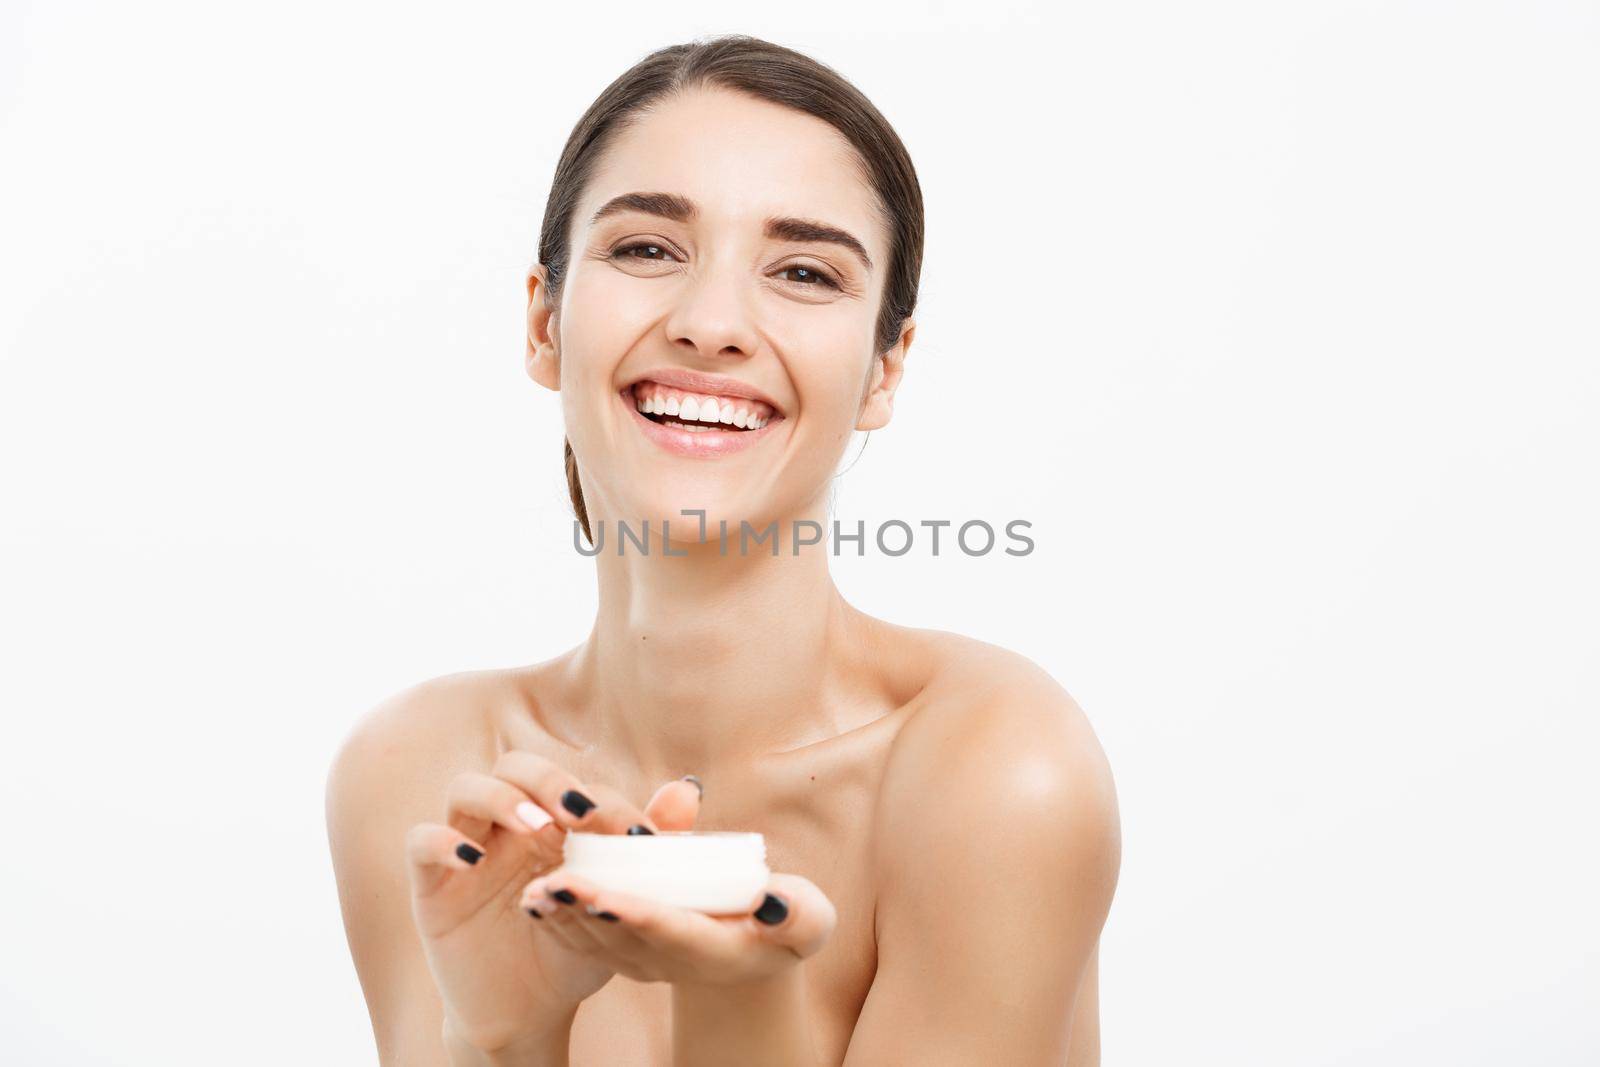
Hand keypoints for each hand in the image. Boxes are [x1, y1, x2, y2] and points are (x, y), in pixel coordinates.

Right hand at [404, 752, 701, 1053]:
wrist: (531, 1010)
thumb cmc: (578, 947)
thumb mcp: (615, 898)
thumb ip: (644, 844)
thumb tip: (688, 789)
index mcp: (551, 819)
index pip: (570, 782)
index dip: (604, 799)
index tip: (636, 836)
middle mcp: (507, 824)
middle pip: (513, 765)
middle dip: (547, 778)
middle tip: (579, 811)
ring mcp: (467, 848)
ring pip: (466, 787)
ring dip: (501, 799)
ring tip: (535, 827)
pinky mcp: (431, 884)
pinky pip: (420, 840)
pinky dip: (443, 841)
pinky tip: (473, 859)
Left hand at [517, 866, 836, 987]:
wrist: (758, 950)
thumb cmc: (789, 922)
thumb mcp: (808, 918)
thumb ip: (798, 913)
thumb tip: (769, 901)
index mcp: (714, 948)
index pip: (670, 928)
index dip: (637, 912)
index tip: (604, 895)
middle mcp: (672, 959)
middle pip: (623, 932)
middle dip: (586, 908)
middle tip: (552, 884)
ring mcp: (645, 961)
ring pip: (597, 939)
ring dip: (563, 917)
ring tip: (534, 892)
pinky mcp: (627, 954)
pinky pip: (587, 940)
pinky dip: (559, 921)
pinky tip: (533, 899)